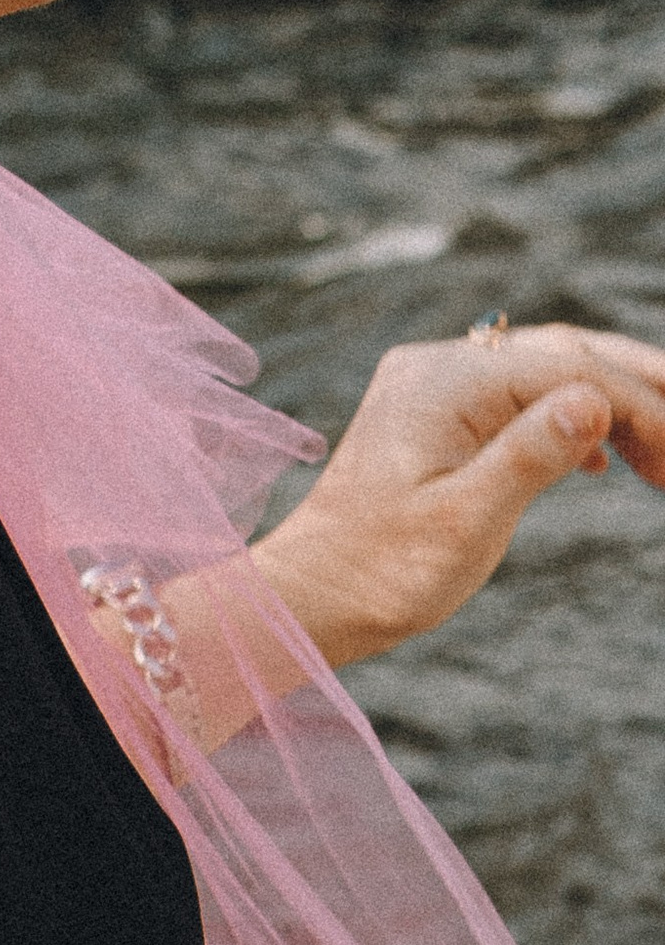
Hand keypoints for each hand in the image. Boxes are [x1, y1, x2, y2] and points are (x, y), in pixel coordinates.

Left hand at [249, 322, 664, 667]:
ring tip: (662, 451)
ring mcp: (432, 386)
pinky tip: (598, 459)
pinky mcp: (432, 415)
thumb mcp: (468, 521)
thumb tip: (592, 400)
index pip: (568, 370)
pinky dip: (565, 417)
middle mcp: (437, 366)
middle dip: (635, 383)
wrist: (315, 593)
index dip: (638, 406)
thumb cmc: (385, 569)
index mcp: (446, 383)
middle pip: (560, 351)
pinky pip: (515, 395)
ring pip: (541, 369)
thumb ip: (531, 455)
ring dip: (606, 400)